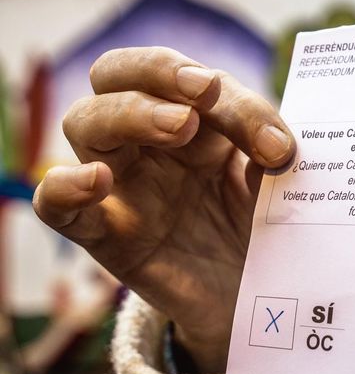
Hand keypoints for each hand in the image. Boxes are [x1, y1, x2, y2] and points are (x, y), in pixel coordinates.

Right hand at [33, 47, 295, 373]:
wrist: (258, 303)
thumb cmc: (264, 234)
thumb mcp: (277, 191)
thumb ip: (273, 162)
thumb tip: (278, 148)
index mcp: (197, 122)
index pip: (192, 82)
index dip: (232, 99)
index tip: (275, 141)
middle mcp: (151, 144)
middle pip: (117, 76)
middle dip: (157, 70)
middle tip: (204, 92)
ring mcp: (124, 186)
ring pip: (86, 123)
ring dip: (129, 113)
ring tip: (181, 126)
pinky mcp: (108, 236)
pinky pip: (58, 207)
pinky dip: (63, 187)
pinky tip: (96, 180)